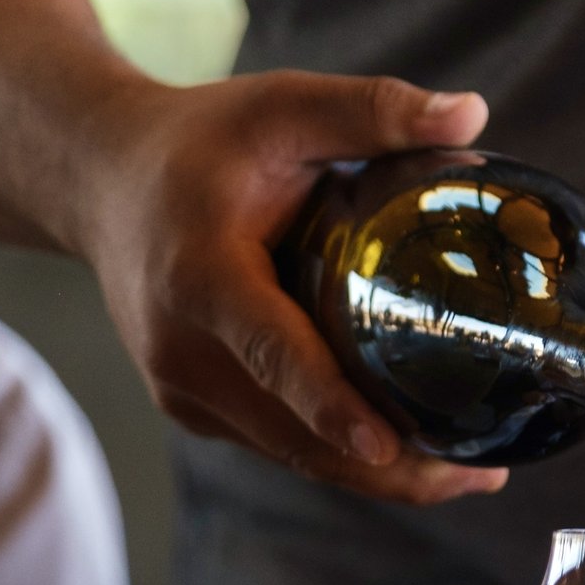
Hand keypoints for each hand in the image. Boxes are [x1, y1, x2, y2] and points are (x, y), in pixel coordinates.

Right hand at [77, 71, 511, 505]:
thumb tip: (472, 113)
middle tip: (482, 477)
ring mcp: (181, 387)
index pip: (270, 350)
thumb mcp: (281, 106)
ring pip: (289, 452)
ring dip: (375, 474)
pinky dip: (337, 454)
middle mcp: (180, 347)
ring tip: (465, 475)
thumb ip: (372, 110)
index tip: (385, 444)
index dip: (328, 403)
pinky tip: (406, 451)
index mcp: (200, 274)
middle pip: (293, 430)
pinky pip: (275, 442)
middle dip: (388, 466)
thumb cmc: (200, 142)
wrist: (101, 181)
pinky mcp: (192, 406)